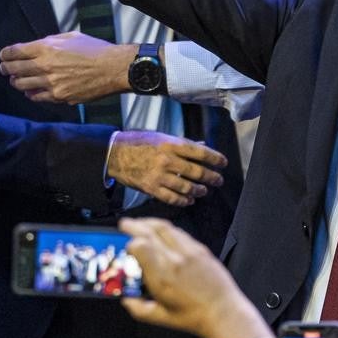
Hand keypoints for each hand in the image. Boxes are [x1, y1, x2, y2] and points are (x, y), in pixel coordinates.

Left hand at [0, 32, 133, 103]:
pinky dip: (31, 94)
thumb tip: (36, 47)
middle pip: (14, 69)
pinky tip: (30, 91)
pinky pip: (37, 97)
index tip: (3, 56)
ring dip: (15, 82)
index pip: (15, 52)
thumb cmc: (95, 50)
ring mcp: (51, 84)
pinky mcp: (59, 97)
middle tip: (4, 69)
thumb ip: (50, 42)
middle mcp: (45, 66)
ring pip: (22, 85)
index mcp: (46, 48)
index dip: (5, 54)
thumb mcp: (70, 36)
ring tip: (15, 80)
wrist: (113, 68)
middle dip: (6, 68)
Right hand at [106, 131, 226, 206]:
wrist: (114, 153)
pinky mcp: (151, 188)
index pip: (200, 152)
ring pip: (187, 187)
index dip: (215, 158)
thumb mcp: (161, 137)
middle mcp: (167, 159)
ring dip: (199, 191)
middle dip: (211, 177)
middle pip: (197, 172)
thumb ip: (181, 143)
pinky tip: (189, 200)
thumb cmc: (138, 142)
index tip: (223, 163)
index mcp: (171, 144)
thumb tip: (201, 146)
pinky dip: (183, 200)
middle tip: (218, 180)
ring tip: (203, 191)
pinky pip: (172, 198)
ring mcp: (159, 175)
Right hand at [119, 218, 270, 337]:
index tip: (128, 248)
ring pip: (165, 228)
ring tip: (141, 223)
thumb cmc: (194, 317)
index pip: (140, 247)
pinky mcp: (200, 250)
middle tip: (125, 224)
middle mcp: (174, 261)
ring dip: (149, 223)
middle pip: (150, 232)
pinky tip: (162, 230)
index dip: (130, 244)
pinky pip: (180, 232)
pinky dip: (167, 228)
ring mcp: (189, 253)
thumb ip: (139, 308)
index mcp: (162, 278)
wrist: (224, 313)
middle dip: (134, 225)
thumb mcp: (161, 317)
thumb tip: (126, 300)